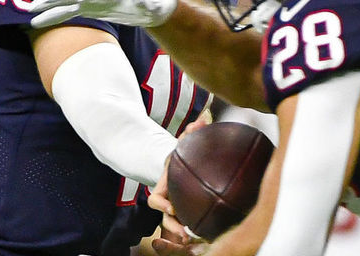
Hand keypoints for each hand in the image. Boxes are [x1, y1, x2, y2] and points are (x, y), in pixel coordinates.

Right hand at [28, 0, 176, 28]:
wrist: (153, 5)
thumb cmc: (152, 2)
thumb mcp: (151, 1)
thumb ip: (146, 1)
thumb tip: (148, 1)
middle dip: (49, 1)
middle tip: (30, 8)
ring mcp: (94, 1)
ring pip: (66, 5)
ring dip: (49, 11)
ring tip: (31, 19)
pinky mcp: (94, 9)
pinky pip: (71, 12)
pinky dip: (58, 16)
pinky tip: (45, 21)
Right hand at [149, 116, 210, 254]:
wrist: (180, 164)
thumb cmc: (182, 155)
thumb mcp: (184, 143)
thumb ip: (191, 132)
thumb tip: (203, 120)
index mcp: (164, 186)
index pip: (155, 199)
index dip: (161, 204)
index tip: (172, 207)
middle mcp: (167, 200)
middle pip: (164, 218)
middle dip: (172, 226)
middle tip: (184, 233)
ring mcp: (174, 208)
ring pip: (172, 225)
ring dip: (179, 233)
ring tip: (191, 240)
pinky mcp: (183, 213)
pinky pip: (183, 225)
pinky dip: (188, 231)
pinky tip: (203, 236)